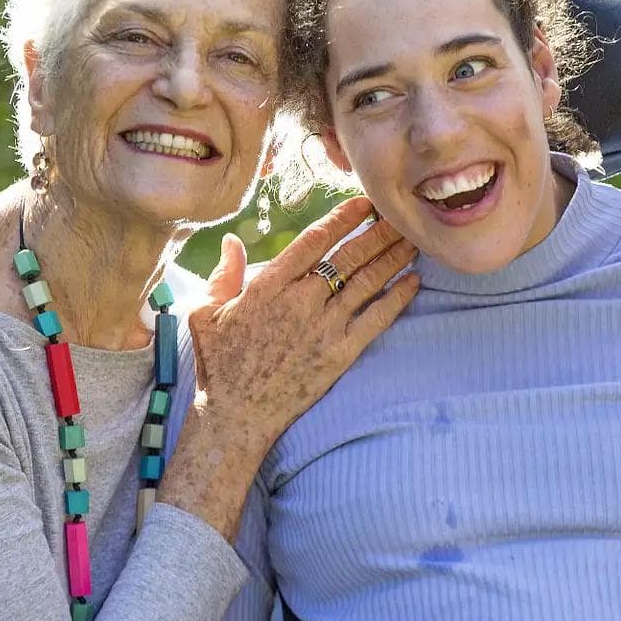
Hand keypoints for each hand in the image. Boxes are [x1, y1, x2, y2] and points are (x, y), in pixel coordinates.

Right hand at [161, 197, 418, 538]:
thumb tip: (233, 241)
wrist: (236, 415)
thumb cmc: (218, 364)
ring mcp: (324, 327)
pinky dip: (398, 298)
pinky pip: (376, 319)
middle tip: (400, 217)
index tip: (362, 205)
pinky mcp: (340, 353)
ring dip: (393, 258)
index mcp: (269, 285)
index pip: (314, 240)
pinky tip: (414, 282)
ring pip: (368, 282)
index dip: (341, 219)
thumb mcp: (206, 313)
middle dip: (378, 232)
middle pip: (349, 256)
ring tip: (412, 241)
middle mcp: (301, 300)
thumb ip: (223, 274)